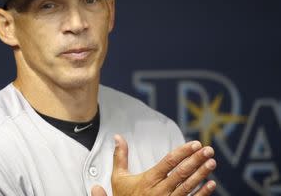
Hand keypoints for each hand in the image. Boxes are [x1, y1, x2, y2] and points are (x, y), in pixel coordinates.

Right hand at [91, 135, 216, 195]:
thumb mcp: (118, 177)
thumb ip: (120, 156)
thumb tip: (117, 137)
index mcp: (148, 179)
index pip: (169, 162)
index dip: (182, 152)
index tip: (194, 144)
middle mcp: (160, 190)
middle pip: (181, 172)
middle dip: (196, 160)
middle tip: (208, 150)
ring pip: (188, 186)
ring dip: (201, 174)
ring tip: (211, 162)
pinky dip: (202, 193)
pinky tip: (211, 184)